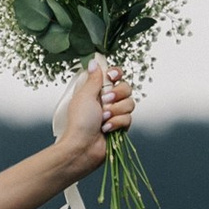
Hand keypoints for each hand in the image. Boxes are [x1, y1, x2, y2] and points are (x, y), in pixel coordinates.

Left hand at [52, 56, 135, 177]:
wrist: (82, 146)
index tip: (112, 77)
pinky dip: (116, 123)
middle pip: (126, 87)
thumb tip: (94, 62)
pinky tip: (106, 129)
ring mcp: (115, 113)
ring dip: (115, 111)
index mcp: (97, 90)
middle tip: (104, 102)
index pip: (115, 75)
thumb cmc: (79, 122)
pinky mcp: (120, 126)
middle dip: (116, 95)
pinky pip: (129, 118)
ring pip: (130, 103)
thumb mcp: (84, 95)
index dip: (116, 74)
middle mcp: (108, 100)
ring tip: (102, 119)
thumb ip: (93, 79)